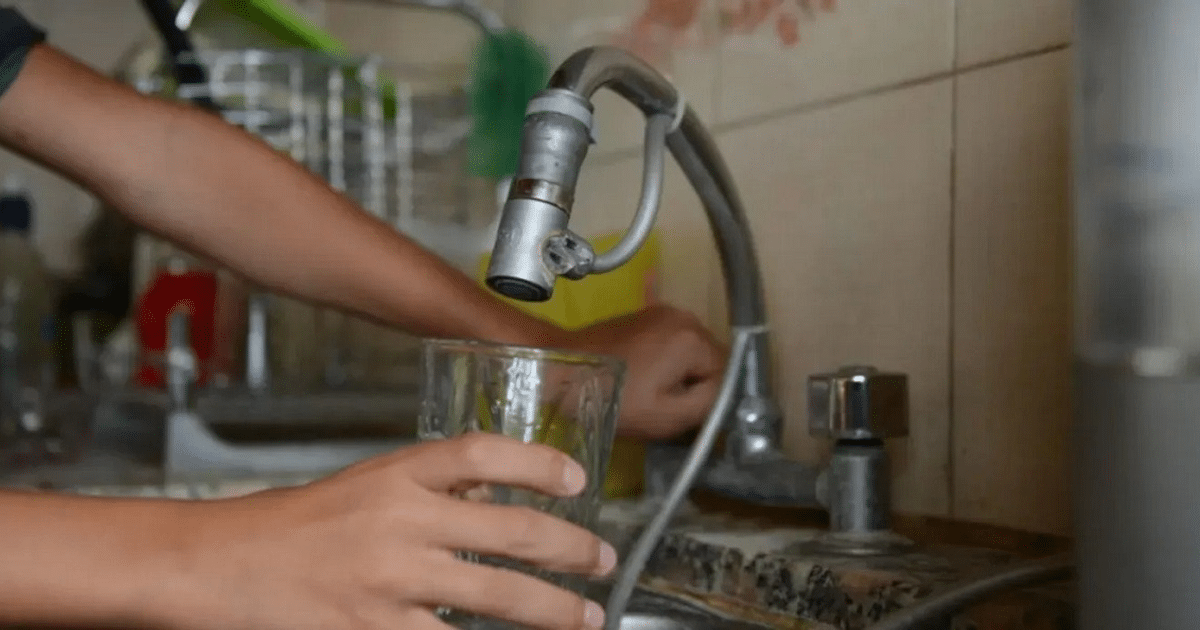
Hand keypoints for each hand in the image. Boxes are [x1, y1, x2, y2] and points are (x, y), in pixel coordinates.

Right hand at [173, 434, 614, 629]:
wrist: (215, 566)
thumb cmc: (286, 528)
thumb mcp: (363, 487)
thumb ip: (426, 490)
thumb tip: (493, 498)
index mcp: (396, 473)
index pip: (483, 453)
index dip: (539, 462)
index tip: (576, 479)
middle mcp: (401, 520)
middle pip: (511, 529)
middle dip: (571, 548)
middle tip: (603, 560)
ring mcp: (391, 580)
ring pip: (498, 594)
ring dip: (553, 609)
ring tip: (584, 617)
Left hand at [566, 304, 725, 439]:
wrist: (562, 370)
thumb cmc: (613, 398)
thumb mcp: (667, 417)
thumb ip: (709, 405)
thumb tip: (727, 394)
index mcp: (694, 339)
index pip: (726, 374)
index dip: (710, 398)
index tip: (687, 414)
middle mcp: (684, 316)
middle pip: (709, 358)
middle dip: (696, 382)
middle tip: (669, 404)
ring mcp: (662, 311)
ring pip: (689, 350)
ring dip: (679, 370)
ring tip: (654, 389)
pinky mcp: (643, 315)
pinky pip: (668, 336)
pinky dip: (670, 349)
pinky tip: (670, 352)